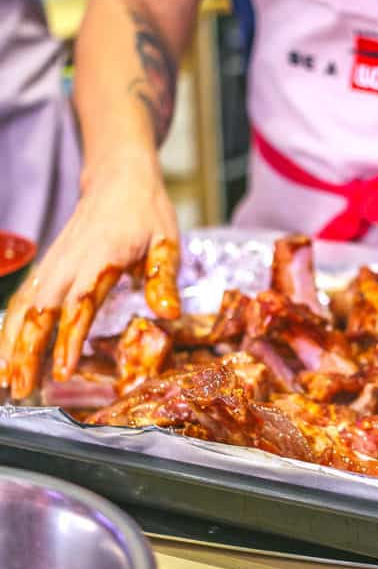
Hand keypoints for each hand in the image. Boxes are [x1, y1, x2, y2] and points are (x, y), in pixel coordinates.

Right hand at [0, 153, 179, 398]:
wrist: (120, 179)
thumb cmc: (146, 213)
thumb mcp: (167, 242)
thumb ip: (164, 280)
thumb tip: (169, 314)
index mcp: (100, 259)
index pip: (80, 304)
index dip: (69, 338)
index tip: (63, 370)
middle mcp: (69, 263)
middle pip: (41, 311)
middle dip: (27, 351)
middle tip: (21, 389)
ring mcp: (54, 263)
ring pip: (24, 307)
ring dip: (12, 344)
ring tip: (6, 381)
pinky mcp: (48, 266)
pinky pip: (22, 299)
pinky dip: (10, 327)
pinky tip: (5, 354)